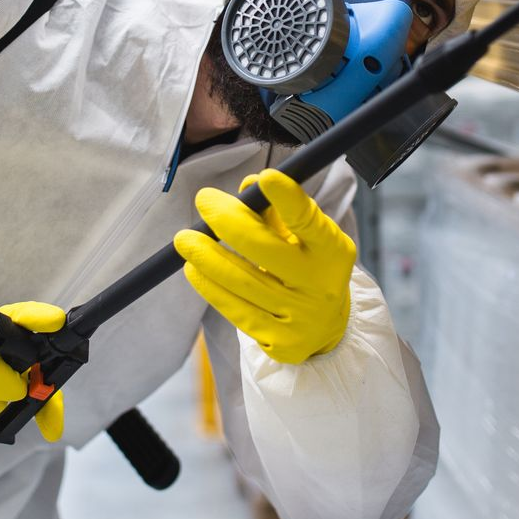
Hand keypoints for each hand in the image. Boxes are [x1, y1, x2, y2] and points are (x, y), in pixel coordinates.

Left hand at [174, 169, 353, 363]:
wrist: (326, 329)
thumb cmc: (309, 268)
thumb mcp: (305, 239)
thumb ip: (277, 212)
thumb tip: (248, 185)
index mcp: (332, 251)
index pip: (308, 220)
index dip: (288, 198)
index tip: (266, 178)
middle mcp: (320, 285)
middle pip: (266, 249)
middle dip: (228, 221)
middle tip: (203, 200)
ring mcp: (300, 316)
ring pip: (242, 282)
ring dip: (207, 256)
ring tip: (185, 239)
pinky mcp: (278, 341)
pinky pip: (235, 310)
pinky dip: (209, 286)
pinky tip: (194, 270)